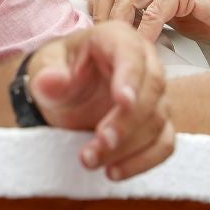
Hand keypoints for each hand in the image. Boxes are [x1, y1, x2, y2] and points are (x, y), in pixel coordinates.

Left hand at [26, 23, 174, 179]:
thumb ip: (47, 75)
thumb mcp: (44, 68)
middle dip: (127, 121)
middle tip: (101, 141)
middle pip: (153, 89)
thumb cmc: (59, 72)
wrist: (65, 94)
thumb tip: (50, 81)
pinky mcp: (157, 123)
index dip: (130, 77)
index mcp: (116, 38)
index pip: (131, 53)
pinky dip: (143, 161)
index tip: (122, 102)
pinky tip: (114, 171)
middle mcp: (144, 62)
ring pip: (157, 120)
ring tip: (89, 160)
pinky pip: (164, 143)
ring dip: (127, 146)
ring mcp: (155, 94)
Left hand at [89, 0, 209, 47]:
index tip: (98, 27)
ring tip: (119, 46)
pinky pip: (155, 10)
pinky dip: (145, 33)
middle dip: (100, 11)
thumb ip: (148, 9)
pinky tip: (144, 49)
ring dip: (118, 23)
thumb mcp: (174, 10)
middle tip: (103, 38)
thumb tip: (120, 25)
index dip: (96, 0)